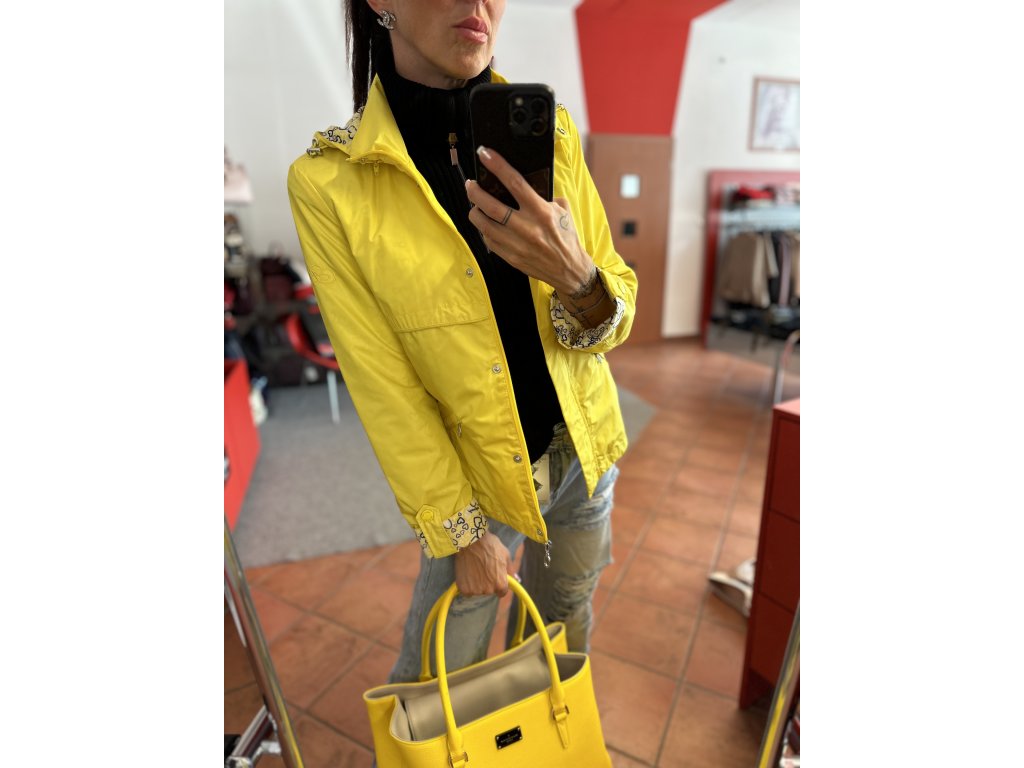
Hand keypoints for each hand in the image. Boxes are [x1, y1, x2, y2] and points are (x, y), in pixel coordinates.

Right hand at [453, 531, 514, 596]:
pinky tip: (467, 572)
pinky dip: (466, 584)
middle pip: (489, 591)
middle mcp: (489, 590)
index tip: (493, 576)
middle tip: (483, 568)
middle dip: (487, 582)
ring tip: (474, 568)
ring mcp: (476, 590)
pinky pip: (467, 591)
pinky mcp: (464, 589)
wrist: (471, 540)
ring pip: (477, 591)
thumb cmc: (490, 545)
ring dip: (476, 583)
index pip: (501, 592)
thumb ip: (511, 570)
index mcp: (501, 584)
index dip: (498, 583)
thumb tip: (517, 579)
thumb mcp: (505, 555)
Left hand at [466, 145, 594, 299]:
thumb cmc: (566, 237)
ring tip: (474, 204)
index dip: (497, 166)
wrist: (569, 270)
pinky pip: (489, 240)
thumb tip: (525, 184)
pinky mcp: (510, 258)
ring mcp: (517, 245)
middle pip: (491, 205)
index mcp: (541, 212)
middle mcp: (527, 228)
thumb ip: (544, 197)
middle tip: (470, 184)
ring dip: (475, 211)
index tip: (485, 154)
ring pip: (484, 225)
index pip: (515, 183)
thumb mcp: (561, 211)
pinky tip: (485, 224)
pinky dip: (484, 230)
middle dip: (475, 191)